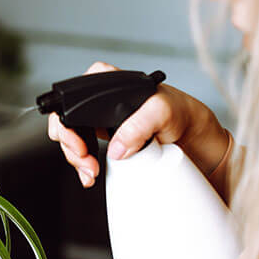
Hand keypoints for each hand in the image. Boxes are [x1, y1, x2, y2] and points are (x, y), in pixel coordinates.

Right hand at [47, 62, 230, 189]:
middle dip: (70, 146)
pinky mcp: (106, 141)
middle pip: (66, 121)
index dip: (66, 120)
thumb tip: (116, 147)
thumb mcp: (162, 112)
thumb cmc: (180, 113)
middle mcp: (100, 101)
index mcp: (107, 84)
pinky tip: (91, 175)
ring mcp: (101, 122)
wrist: (193, 139)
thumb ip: (140, 125)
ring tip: (90, 173)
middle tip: (84, 161)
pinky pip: (84, 154)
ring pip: (72, 140)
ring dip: (76, 160)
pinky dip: (84, 167)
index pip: (72, 96)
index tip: (78, 142)